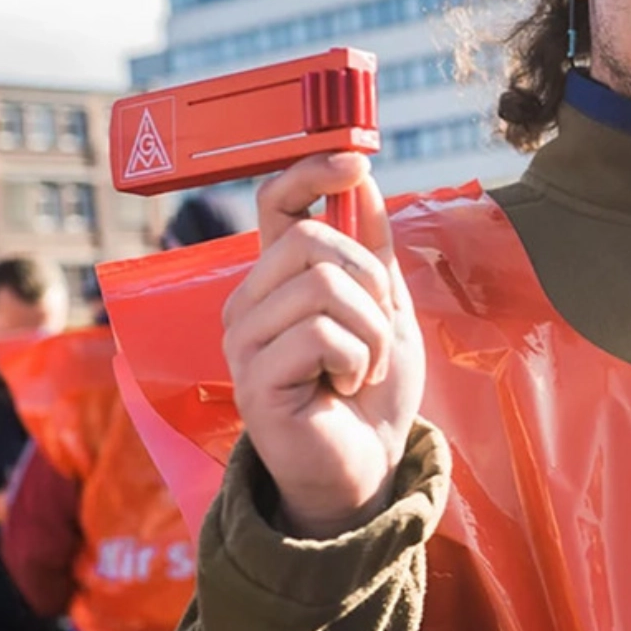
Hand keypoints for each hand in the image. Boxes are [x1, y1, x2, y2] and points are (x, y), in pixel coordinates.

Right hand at [223, 152, 423, 538]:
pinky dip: (357, 360)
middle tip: (377, 333)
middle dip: (369, 283)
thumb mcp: (386, 308)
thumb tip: (362, 177)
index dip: (310, 173)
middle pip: (311, 240)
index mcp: (279, 278)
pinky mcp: (253, 377)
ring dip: (370, 331)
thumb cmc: (372, 392)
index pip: (276, 202)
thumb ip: (374, 248)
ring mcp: (244, 339)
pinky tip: (346, 388)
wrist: (368, 466)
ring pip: (323, 286)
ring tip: (363, 367)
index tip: (354, 163)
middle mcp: (250, 301)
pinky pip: (321, 334)